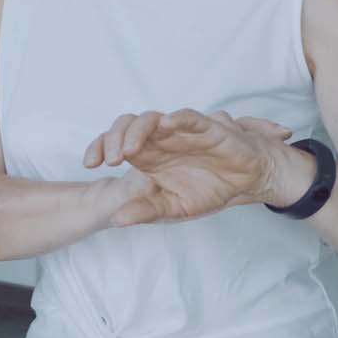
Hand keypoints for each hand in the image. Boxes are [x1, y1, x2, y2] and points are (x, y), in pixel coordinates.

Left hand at [81, 110, 292, 226]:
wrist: (247, 183)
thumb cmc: (209, 189)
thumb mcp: (173, 207)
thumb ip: (145, 210)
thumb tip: (117, 219)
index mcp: (148, 155)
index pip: (115, 143)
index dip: (99, 147)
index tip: (90, 164)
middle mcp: (159, 140)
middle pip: (127, 126)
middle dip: (113, 138)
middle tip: (111, 161)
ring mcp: (180, 132)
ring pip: (151, 119)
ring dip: (137, 131)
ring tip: (129, 151)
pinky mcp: (206, 129)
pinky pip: (189, 118)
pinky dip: (178, 118)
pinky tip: (167, 124)